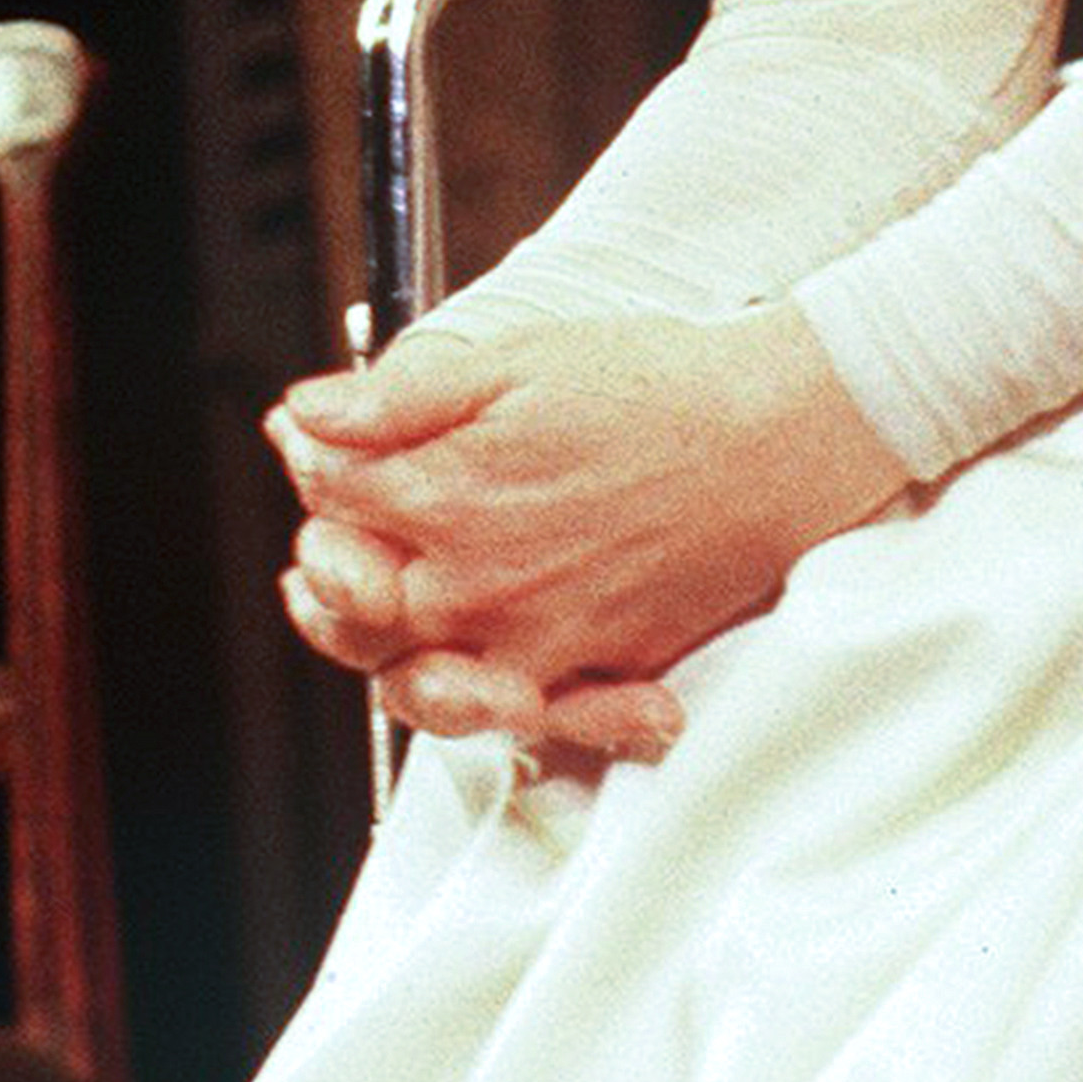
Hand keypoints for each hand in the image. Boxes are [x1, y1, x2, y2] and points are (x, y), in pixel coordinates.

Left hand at [266, 303, 910, 757]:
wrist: (781, 439)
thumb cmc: (659, 388)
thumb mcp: (515, 360)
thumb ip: (397, 397)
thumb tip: (301, 418)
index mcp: (444, 496)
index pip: (327, 503)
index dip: (319, 472)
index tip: (331, 451)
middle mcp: (477, 586)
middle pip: (352, 610)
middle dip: (332, 573)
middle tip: (341, 544)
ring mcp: (535, 642)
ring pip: (417, 682)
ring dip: (390, 652)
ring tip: (398, 612)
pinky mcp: (597, 673)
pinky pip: (524, 721)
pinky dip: (502, 710)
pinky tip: (489, 679)